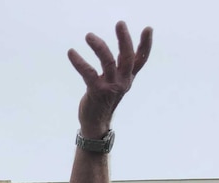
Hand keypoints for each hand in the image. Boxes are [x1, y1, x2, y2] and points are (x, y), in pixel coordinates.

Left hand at [68, 21, 152, 135]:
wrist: (95, 124)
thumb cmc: (103, 100)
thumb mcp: (114, 83)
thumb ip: (118, 69)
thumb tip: (116, 51)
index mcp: (127, 78)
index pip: (140, 60)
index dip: (145, 45)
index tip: (148, 28)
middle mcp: (122, 82)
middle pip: (127, 57)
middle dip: (124, 39)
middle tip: (120, 23)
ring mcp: (110, 87)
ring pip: (108, 62)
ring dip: (99, 46)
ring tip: (88, 36)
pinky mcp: (96, 92)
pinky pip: (88, 72)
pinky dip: (79, 61)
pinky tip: (71, 52)